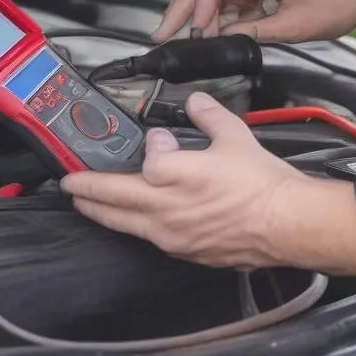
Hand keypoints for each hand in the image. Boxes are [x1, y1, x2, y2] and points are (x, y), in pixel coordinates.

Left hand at [61, 91, 310, 269]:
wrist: (287, 226)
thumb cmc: (263, 185)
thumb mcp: (235, 137)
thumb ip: (208, 116)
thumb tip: (195, 104)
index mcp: (172, 176)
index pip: (142, 159)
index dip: (149, 146)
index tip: (157, 139)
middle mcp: (163, 209)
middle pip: (110, 200)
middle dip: (84, 191)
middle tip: (68, 184)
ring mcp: (170, 235)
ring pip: (123, 224)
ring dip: (101, 212)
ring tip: (87, 204)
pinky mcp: (184, 252)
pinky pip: (148, 238)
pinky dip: (134, 228)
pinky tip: (135, 223)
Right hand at [152, 0, 355, 43]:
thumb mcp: (298, 22)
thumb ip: (255, 33)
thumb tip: (226, 40)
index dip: (194, 15)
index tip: (191, 38)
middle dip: (178, 11)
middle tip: (159, 36)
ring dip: (200, 14)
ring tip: (186, 39)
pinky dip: (222, 13)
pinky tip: (219, 32)